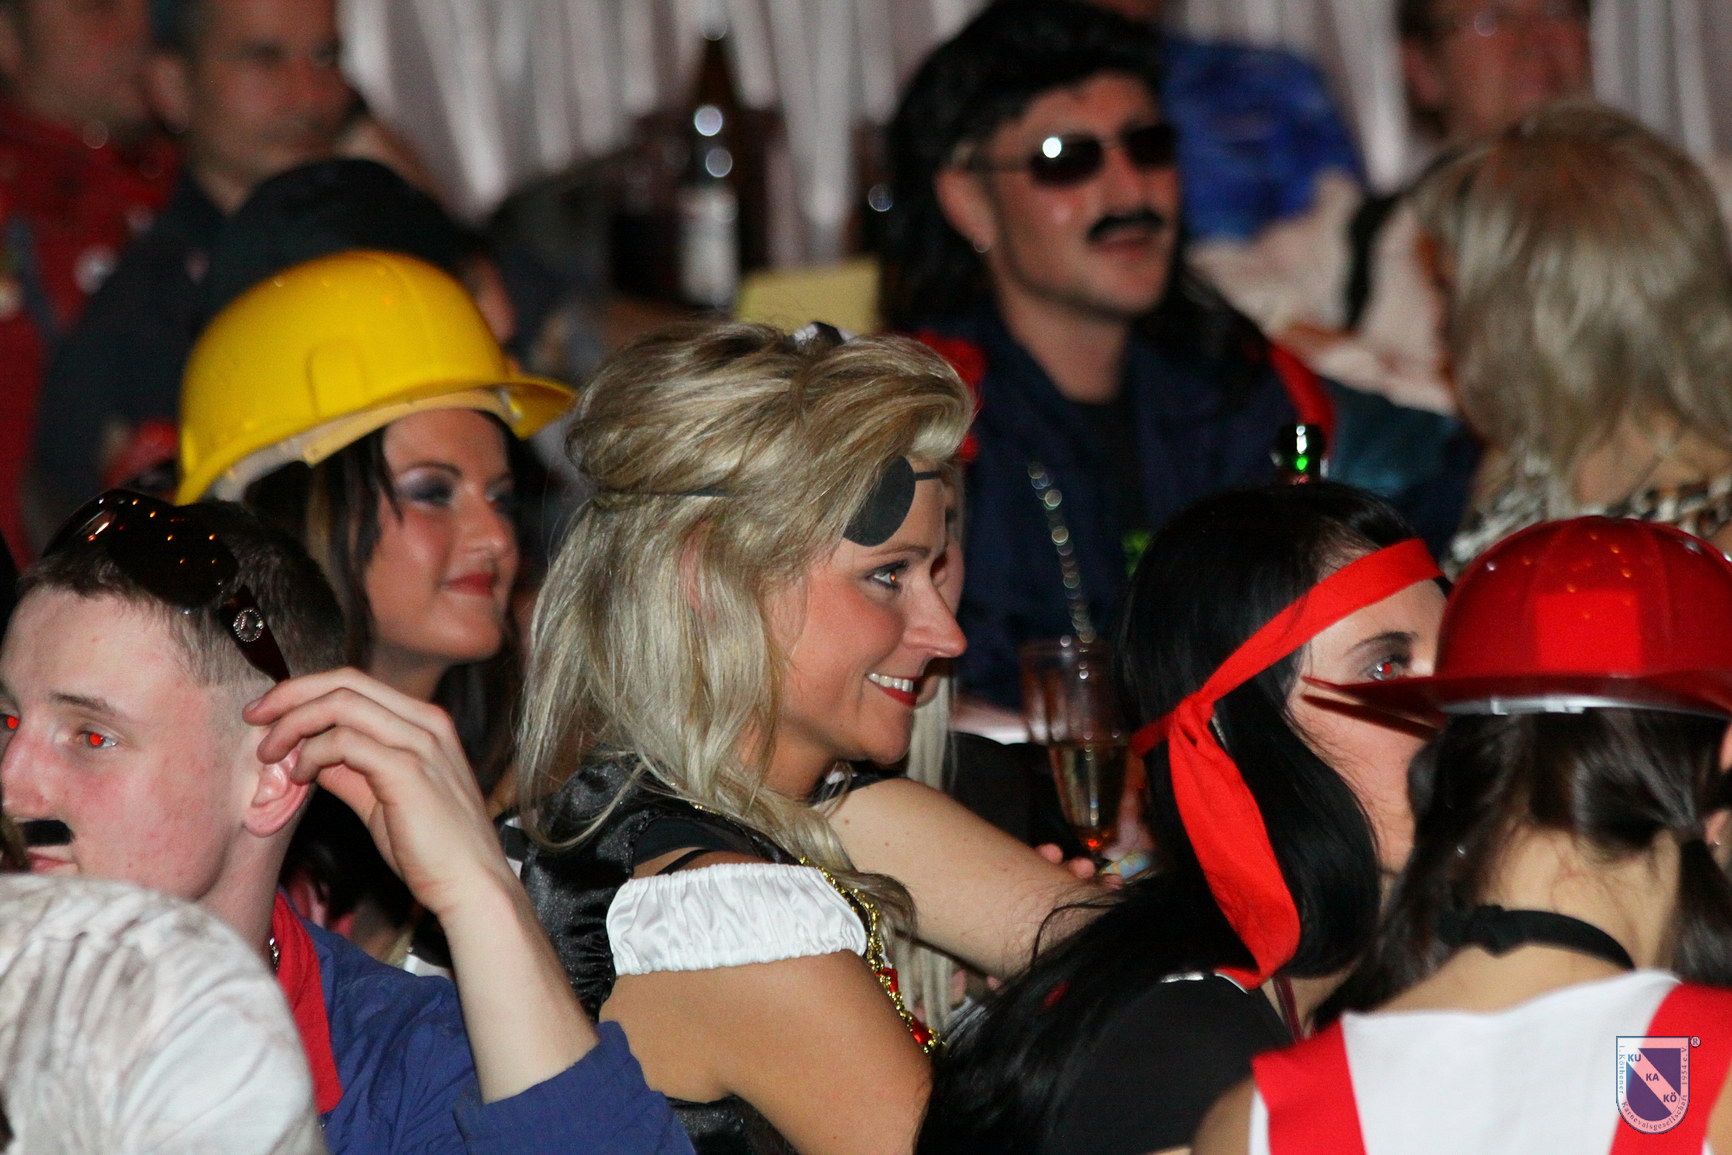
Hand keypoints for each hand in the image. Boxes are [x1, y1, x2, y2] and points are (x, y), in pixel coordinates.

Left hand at [246, 668, 511, 921]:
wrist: (472, 884)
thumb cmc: (433, 849)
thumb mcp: (384, 799)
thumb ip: (351, 771)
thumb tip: (308, 754)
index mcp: (424, 722)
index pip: (355, 683)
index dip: (305, 691)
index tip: (268, 714)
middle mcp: (426, 722)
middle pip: (345, 682)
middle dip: (290, 695)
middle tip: (254, 718)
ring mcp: (420, 743)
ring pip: (341, 704)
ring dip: (294, 724)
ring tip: (271, 753)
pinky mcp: (408, 770)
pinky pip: (345, 742)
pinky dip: (312, 754)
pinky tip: (301, 776)